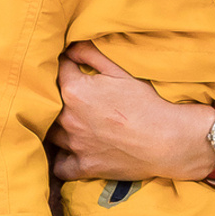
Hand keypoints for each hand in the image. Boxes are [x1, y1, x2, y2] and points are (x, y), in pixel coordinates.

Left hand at [47, 41, 214, 183]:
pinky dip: (62, 161)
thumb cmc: (145, 103)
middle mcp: (68, 118)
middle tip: (77, 97)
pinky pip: (60, 167)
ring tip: (72, 123)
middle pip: (49, 104)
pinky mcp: (84, 166)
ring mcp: (74, 144)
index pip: (58, 71)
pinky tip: (71, 153)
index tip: (74, 67)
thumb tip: (70, 48)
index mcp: (74, 91)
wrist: (165, 140)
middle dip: (58, 97)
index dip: (67, 66)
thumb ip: (91, 55)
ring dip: (57, 128)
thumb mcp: (120, 71)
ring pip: (51, 134)